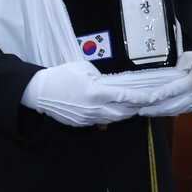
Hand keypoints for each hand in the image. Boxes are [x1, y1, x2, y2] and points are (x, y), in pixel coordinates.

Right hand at [20, 61, 150, 126]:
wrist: (39, 92)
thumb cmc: (61, 75)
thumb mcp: (84, 67)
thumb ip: (100, 77)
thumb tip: (107, 84)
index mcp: (96, 93)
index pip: (124, 97)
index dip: (140, 98)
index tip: (151, 98)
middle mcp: (94, 109)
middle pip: (122, 113)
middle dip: (135, 109)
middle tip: (144, 104)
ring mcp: (87, 118)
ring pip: (112, 119)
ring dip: (123, 114)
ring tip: (130, 108)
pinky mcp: (80, 124)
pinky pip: (99, 121)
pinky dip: (108, 116)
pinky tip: (111, 111)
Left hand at [138, 51, 191, 116]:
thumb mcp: (190, 57)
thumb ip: (177, 67)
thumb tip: (164, 78)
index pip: (175, 89)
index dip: (161, 94)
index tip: (149, 98)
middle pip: (173, 105)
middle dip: (155, 109)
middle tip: (140, 110)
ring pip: (175, 111)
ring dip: (159, 113)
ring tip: (144, 111)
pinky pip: (179, 111)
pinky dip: (166, 112)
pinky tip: (155, 111)